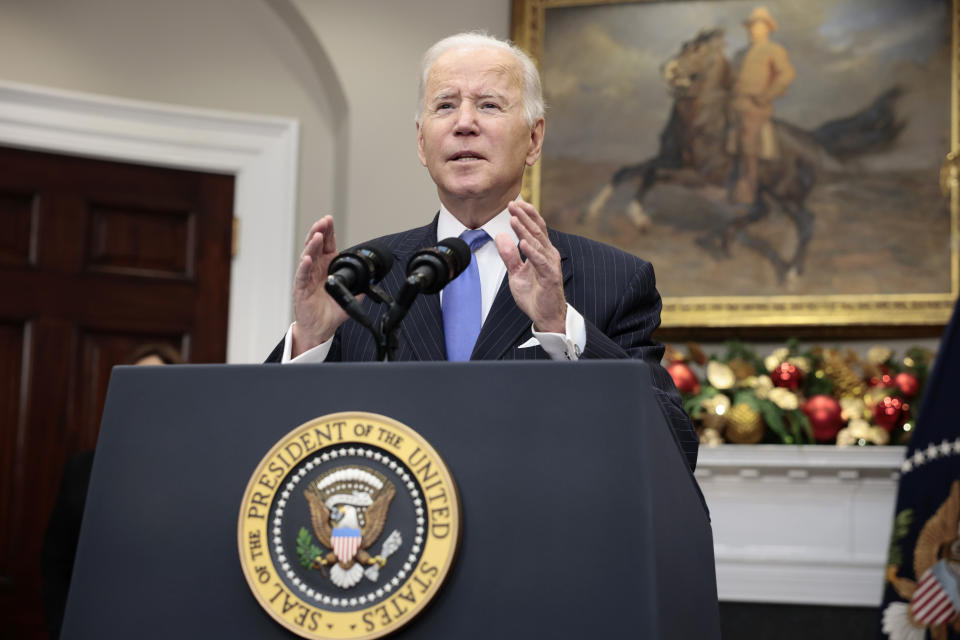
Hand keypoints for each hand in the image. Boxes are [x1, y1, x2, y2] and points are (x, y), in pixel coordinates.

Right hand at [291, 216, 349, 355]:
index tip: (329, 219)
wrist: (321, 328)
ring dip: (312, 245)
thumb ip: (359, 286)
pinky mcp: (301, 289)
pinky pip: (302, 275)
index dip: (328, 232)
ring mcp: (307, 277)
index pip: (327, 245)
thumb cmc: (330, 311)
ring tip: (318, 236)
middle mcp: (315, 269)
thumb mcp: (350, 296)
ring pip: (308, 257)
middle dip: (319, 232)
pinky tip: (307, 258)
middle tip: (323, 221)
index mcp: (326, 267)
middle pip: (315, 246)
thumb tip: (372, 280)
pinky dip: (304, 266)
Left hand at [495, 201, 565, 332]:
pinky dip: (531, 251)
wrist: (545, 316)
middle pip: (536, 231)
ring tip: (513, 219)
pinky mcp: (550, 276)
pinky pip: (540, 261)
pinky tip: (522, 242)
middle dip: (524, 217)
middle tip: (512, 204)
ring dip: (525, 230)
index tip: (514, 203)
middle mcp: (548, 255)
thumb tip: (500, 236)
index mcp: (541, 252)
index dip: (526, 215)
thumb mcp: (516, 273)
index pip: (535, 228)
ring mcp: (550, 264)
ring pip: (537, 243)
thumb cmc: (534, 294)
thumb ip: (509, 255)